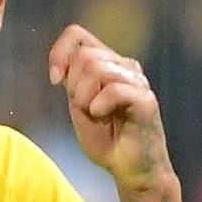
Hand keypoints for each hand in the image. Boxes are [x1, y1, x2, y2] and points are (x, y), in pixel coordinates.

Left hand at [47, 25, 171, 192]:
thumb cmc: (105, 137)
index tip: (55, 80)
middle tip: (86, 108)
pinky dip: (99, 108)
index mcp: (107, 62)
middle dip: (73, 87)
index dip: (59, 53)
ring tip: (98, 115)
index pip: (77, 34)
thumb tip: (61, 62)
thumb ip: (72, 79)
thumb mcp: (79, 104)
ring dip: (85, 99)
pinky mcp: (146, 99)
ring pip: (96, 69)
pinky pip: (112, 90)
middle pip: (83, 56)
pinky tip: (106, 118)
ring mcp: (137, 80)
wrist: (129, 167)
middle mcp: (124, 65)